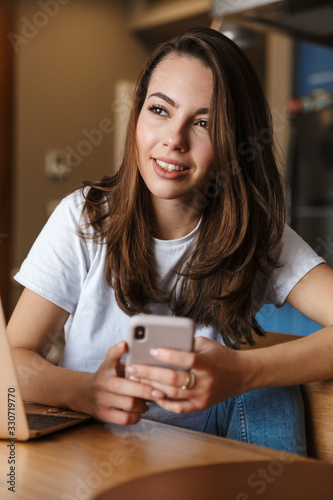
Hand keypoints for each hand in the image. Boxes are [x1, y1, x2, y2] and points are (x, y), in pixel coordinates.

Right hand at [87, 341, 165, 424]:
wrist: (83, 393)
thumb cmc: (108, 376)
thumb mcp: (112, 364)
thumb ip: (127, 359)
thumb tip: (153, 357)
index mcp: (107, 366)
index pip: (111, 355)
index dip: (118, 350)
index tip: (125, 344)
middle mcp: (103, 382)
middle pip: (127, 386)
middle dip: (147, 390)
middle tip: (161, 392)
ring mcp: (102, 399)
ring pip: (130, 404)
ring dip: (144, 404)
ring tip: (151, 402)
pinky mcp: (104, 414)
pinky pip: (125, 419)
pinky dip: (137, 416)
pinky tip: (140, 411)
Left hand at [125, 336, 251, 413]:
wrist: (242, 374)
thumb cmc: (220, 355)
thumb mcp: (206, 344)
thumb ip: (186, 343)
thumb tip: (160, 342)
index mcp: (207, 363)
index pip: (186, 359)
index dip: (168, 355)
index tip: (151, 350)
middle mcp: (205, 381)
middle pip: (173, 379)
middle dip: (149, 373)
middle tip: (132, 367)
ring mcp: (202, 396)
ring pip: (172, 394)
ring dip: (151, 387)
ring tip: (136, 379)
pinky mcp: (201, 406)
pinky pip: (178, 408)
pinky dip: (164, 402)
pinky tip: (152, 393)